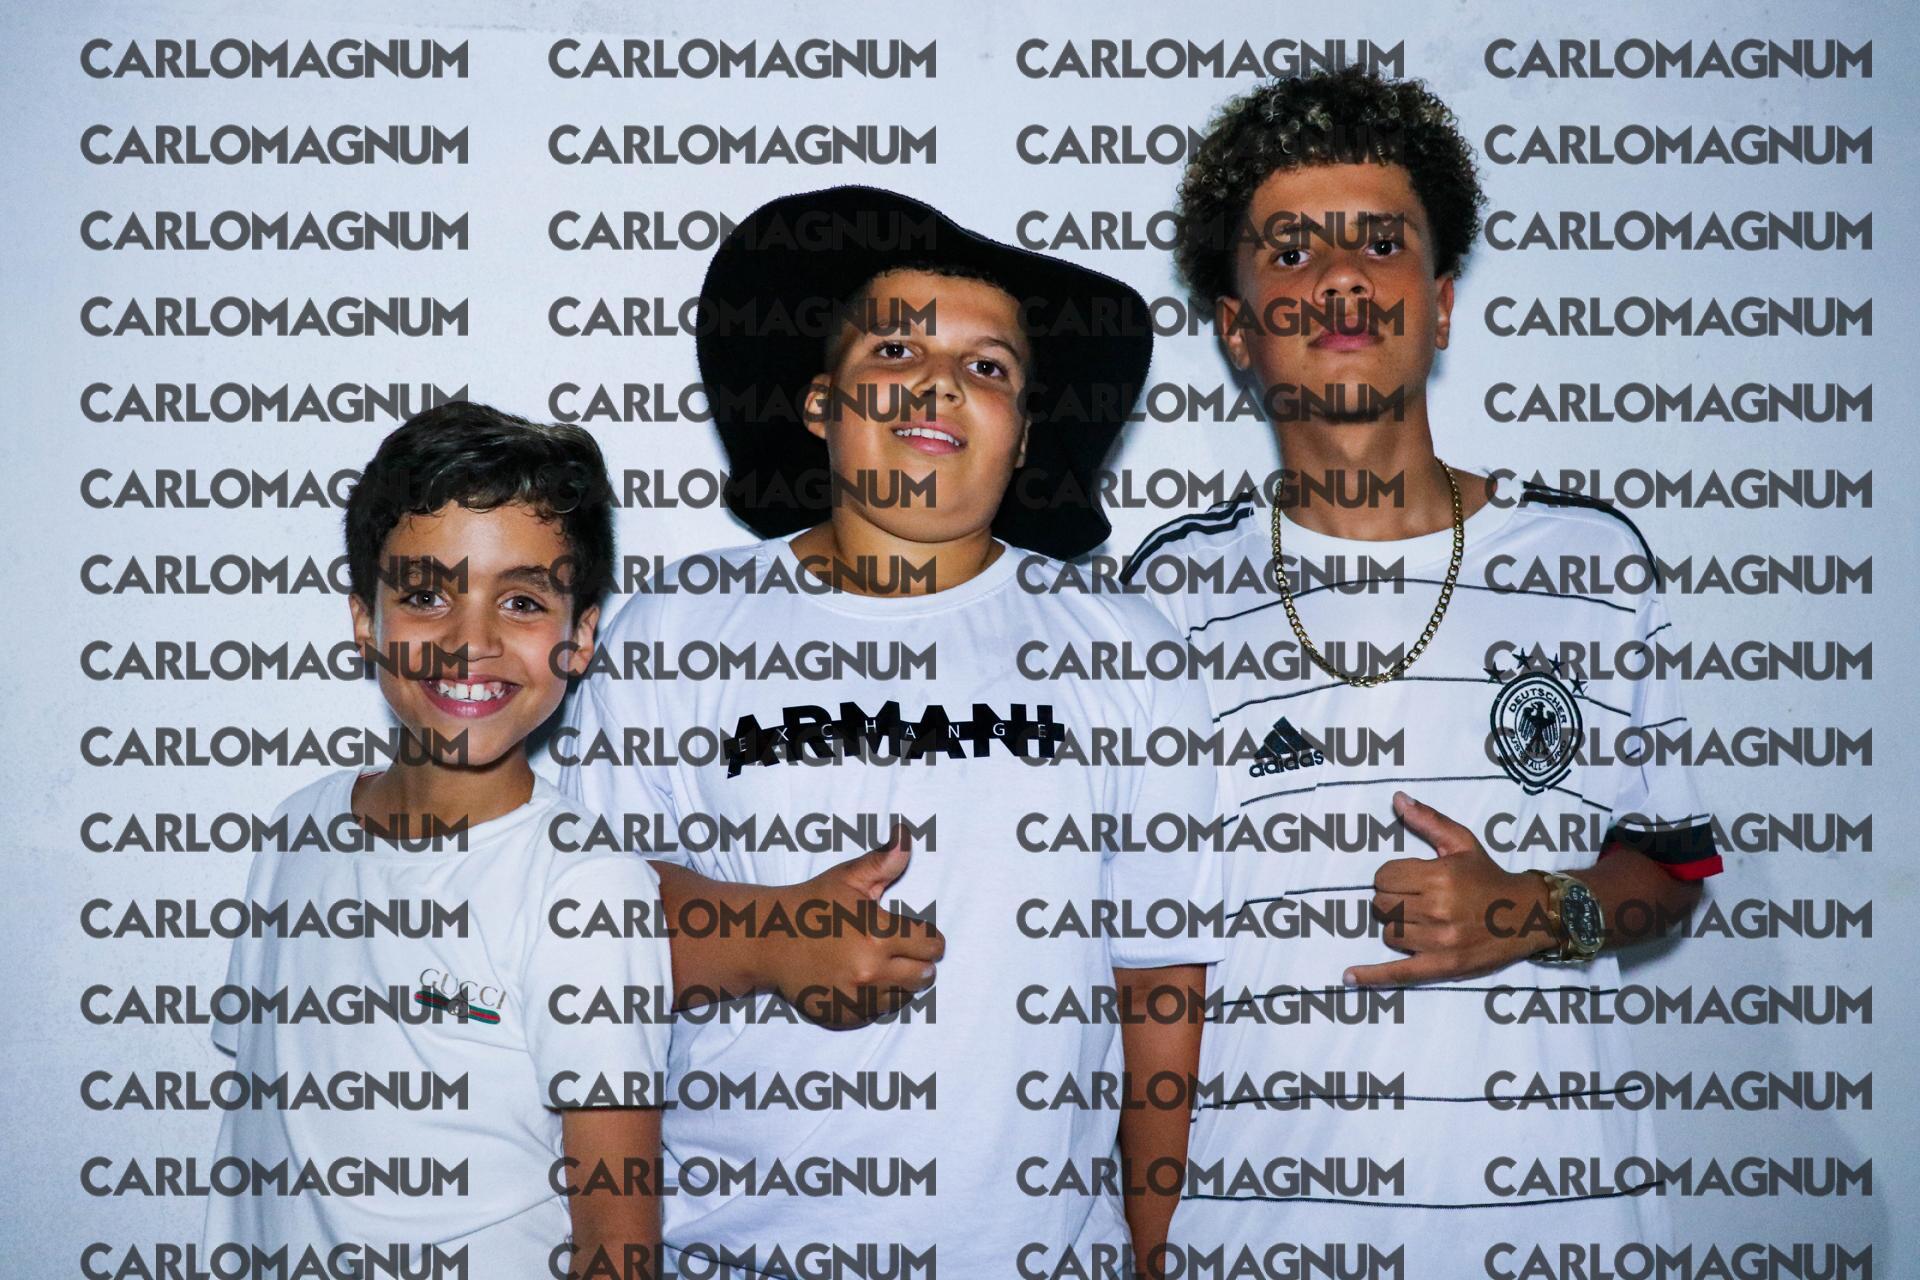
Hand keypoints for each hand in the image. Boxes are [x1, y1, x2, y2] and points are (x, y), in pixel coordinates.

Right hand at [762, 824, 945, 1026]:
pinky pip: (879, 1012)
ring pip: (905, 996)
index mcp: (877, 935)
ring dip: (899, 981)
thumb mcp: (848, 878)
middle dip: (919, 961)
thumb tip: (907, 834)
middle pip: (925, 976)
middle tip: (901, 949)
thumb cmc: (813, 904)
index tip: (916, 932)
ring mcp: (857, 998)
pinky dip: (877, 999)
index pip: (932, 945)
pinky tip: (861, 980)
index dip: (928, 937)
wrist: (769, 941)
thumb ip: (884, 861)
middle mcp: (871, 971)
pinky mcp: (844, 1015)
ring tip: (880, 963)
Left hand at [1344, 792, 1550, 986]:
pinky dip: (1372, 976)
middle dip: (1390, 900)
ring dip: (1395, 926)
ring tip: (1417, 921)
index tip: (1405, 879)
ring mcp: (1440, 941)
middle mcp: (1437, 909)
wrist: (1528, 914)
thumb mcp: (1462, 843)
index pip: (1383, 877)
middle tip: (1411, 899)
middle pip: (1382, 905)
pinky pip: (1399, 972)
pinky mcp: (1443, 967)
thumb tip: (1397, 799)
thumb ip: (1428, 821)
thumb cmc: (1489, 876)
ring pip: (1388, 933)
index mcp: (1439, 877)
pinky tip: (1349, 976)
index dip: (1390, 877)